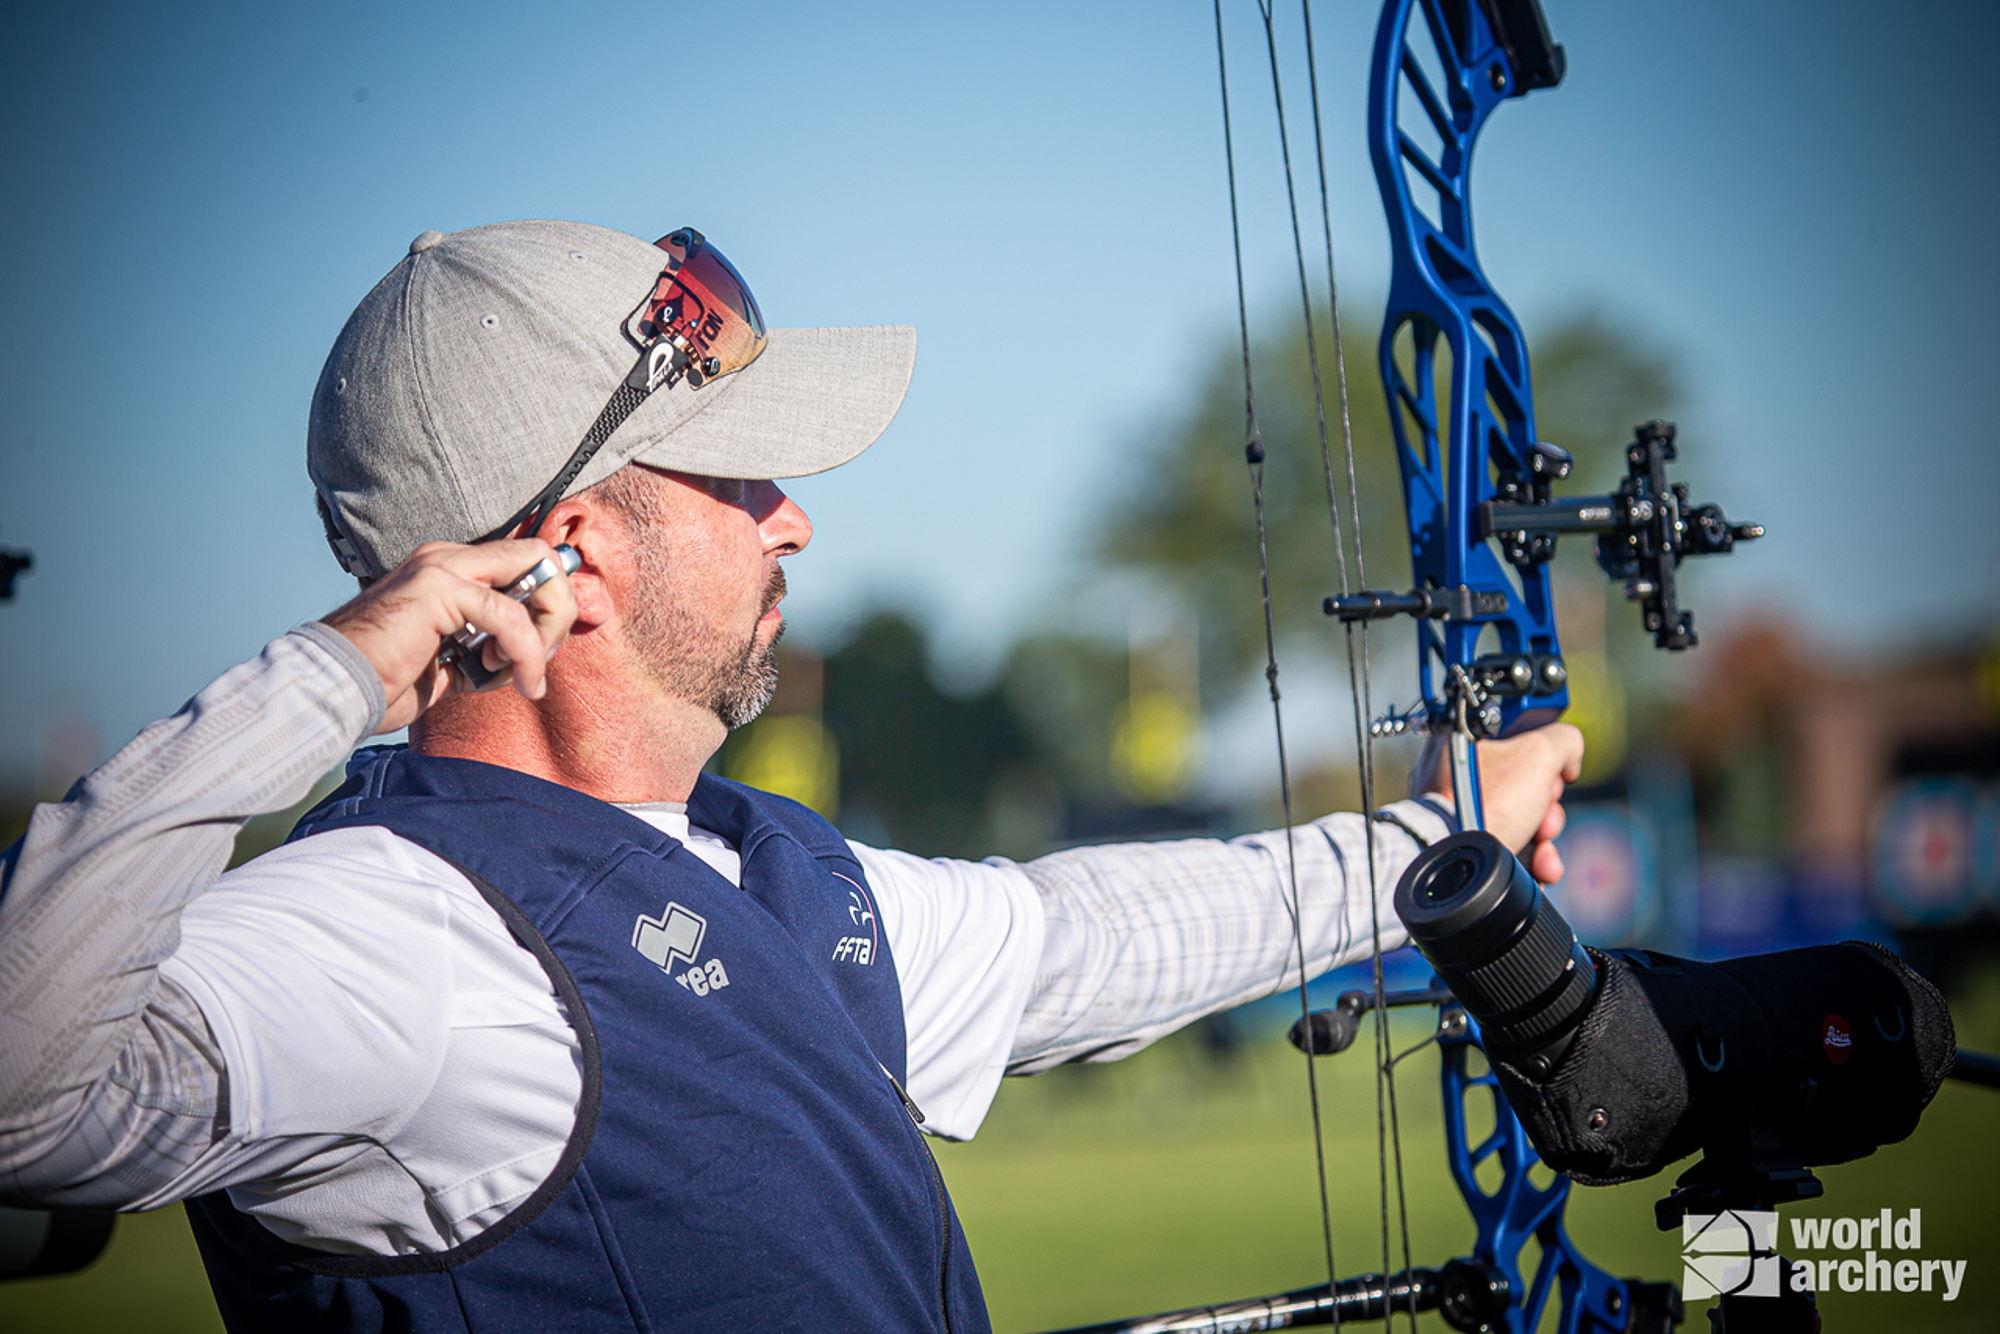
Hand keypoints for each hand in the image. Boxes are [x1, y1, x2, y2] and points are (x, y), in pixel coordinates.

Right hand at [319, 540, 577, 733]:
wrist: (336, 690)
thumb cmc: (386, 681)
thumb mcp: (456, 659)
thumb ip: (492, 644)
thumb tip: (538, 649)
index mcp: (451, 569)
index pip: (527, 561)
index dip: (551, 602)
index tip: (544, 650)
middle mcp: (448, 558)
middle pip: (540, 555)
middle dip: (559, 609)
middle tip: (542, 659)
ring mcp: (441, 567)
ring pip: (536, 576)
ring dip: (546, 636)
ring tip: (523, 675)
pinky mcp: (437, 588)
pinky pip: (511, 615)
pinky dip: (527, 652)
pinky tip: (516, 679)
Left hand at [1414, 722, 1583, 883]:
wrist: (1457, 863)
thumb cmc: (1488, 803)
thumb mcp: (1537, 753)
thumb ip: (1563, 741)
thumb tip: (1568, 761)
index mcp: (1460, 740)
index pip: (1515, 735)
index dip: (1543, 755)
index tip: (1553, 772)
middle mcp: (1453, 775)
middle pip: (1522, 783)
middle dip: (1548, 807)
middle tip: (1544, 816)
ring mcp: (1455, 812)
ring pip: (1518, 818)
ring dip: (1544, 839)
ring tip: (1542, 852)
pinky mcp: (1463, 845)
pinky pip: (1505, 845)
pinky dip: (1529, 859)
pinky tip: (1540, 868)